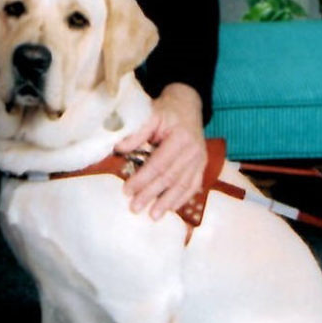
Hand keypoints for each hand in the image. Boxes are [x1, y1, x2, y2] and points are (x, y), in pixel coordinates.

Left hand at [118, 84, 208, 221]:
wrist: (188, 106)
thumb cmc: (167, 112)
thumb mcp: (151, 114)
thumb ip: (137, 132)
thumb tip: (119, 149)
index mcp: (181, 137)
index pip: (159, 163)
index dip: (143, 179)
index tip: (127, 190)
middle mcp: (194, 150)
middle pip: (170, 177)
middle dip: (151, 194)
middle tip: (135, 207)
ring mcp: (200, 159)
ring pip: (183, 185)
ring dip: (167, 202)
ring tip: (153, 216)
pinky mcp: (202, 165)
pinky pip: (194, 186)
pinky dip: (182, 198)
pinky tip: (171, 209)